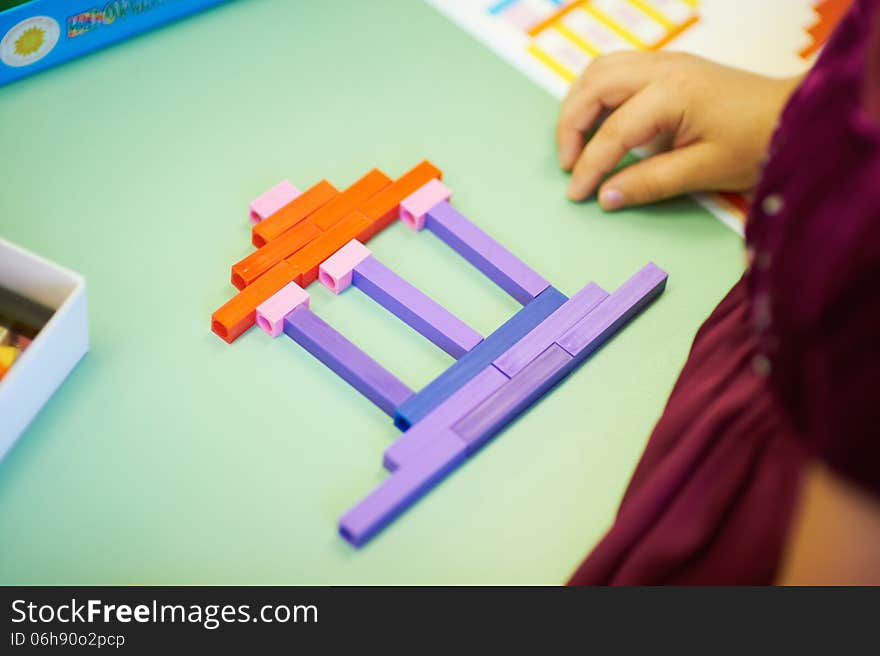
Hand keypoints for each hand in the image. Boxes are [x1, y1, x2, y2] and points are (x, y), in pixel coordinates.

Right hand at [557, 51, 801, 208]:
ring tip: (576, 142)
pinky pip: (615, 69)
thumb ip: (650, 183)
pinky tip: (597, 121)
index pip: (615, 131)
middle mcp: (663, 67)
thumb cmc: (757, 142)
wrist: (794, 115)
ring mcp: (665, 61)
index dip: (590, 166)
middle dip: (571, 126)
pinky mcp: (668, 66)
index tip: (577, 194)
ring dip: (579, 103)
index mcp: (673, 92)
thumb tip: (606, 197)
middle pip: (594, 85)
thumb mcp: (704, 171)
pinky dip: (596, 93)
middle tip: (568, 164)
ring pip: (600, 70)